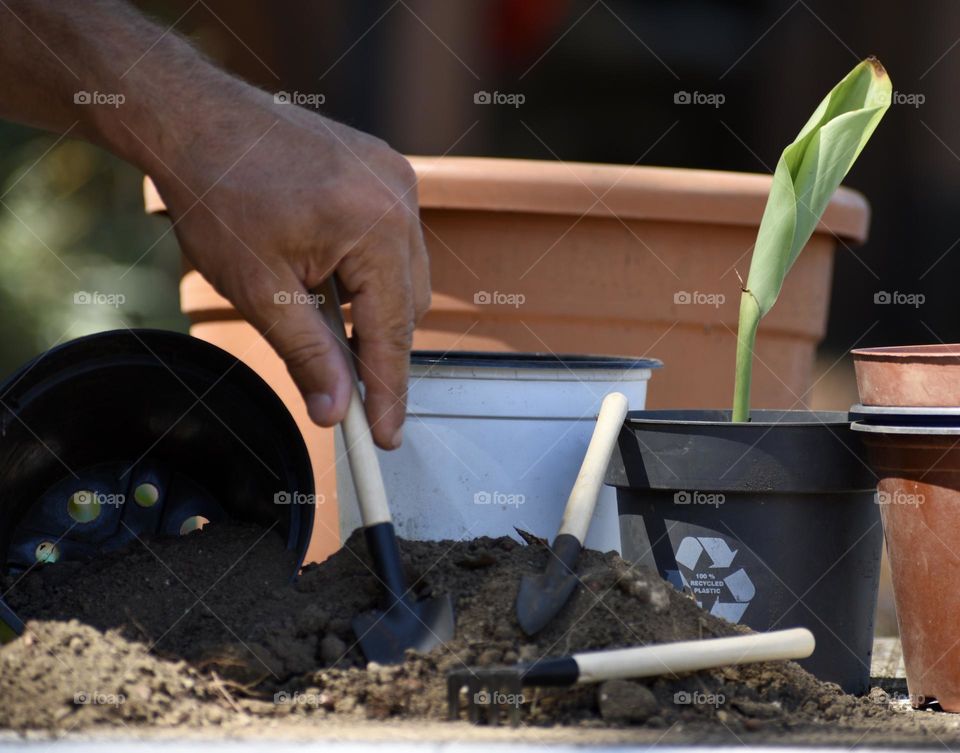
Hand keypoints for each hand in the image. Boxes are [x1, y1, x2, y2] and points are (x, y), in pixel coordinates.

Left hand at [151, 90, 429, 449]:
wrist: (197, 120)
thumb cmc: (218, 193)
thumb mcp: (259, 289)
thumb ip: (307, 354)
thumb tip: (334, 409)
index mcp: (374, 225)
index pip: (392, 331)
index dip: (387, 391)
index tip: (385, 436)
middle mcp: (398, 197)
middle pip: (409, 306)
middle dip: (377, 348)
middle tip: (342, 390)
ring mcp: (395, 179)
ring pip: (405, 276)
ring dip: (371, 308)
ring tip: (314, 309)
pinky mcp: (384, 172)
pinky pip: (394, 242)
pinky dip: (368, 273)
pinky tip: (325, 275)